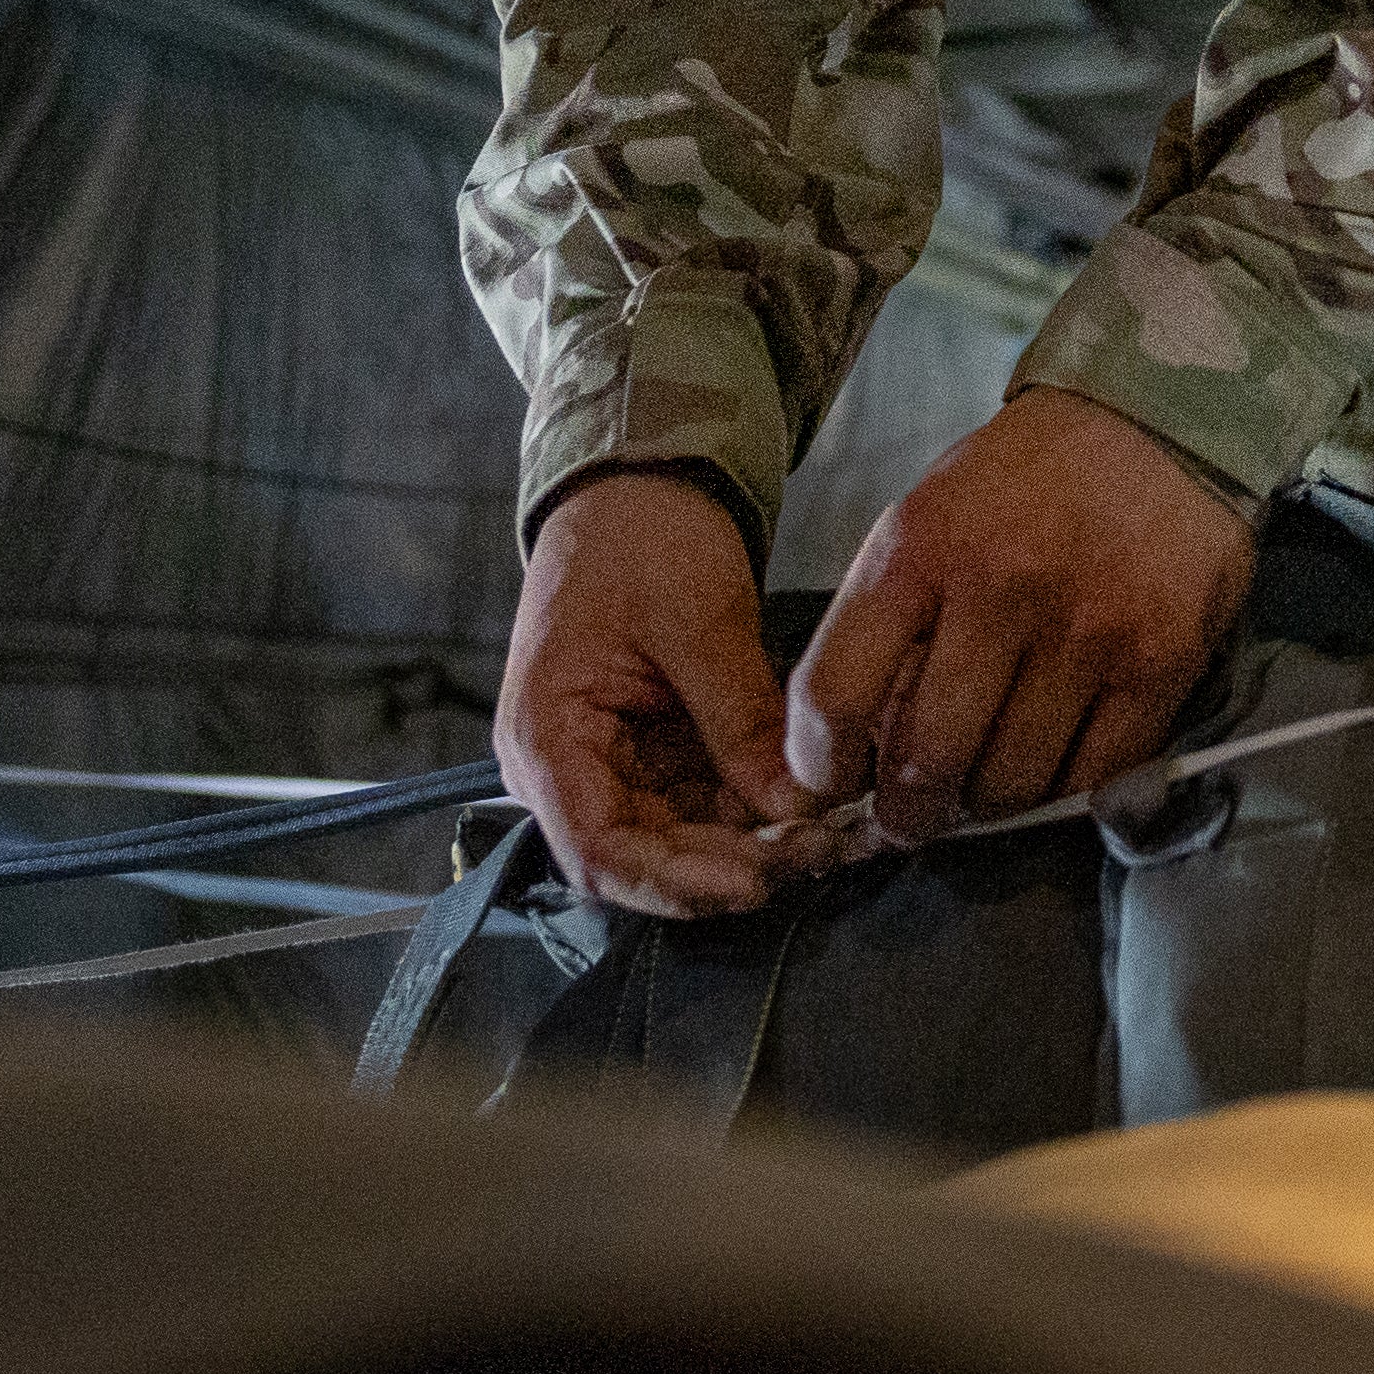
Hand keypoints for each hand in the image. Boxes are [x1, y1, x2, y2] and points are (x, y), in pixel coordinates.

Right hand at [495, 465, 819, 917]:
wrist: (637, 491)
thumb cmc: (638, 537)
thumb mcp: (696, 619)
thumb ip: (740, 718)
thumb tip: (794, 807)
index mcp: (545, 739)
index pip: (598, 854)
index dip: (675, 881)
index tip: (752, 881)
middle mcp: (570, 771)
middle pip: (645, 858)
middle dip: (730, 866)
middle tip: (816, 855)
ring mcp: (615, 766)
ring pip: (683, 842)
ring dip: (751, 847)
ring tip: (828, 836)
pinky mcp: (657, 756)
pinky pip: (705, 806)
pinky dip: (755, 816)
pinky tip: (811, 813)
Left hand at [785, 385, 1254, 843]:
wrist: (1153, 423)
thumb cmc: (1021, 482)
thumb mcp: (926, 520)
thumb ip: (886, 624)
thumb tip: (856, 752)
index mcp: (919, 547)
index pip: (836, 693)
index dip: (819, 766)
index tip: (830, 788)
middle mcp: (1000, 589)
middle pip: (928, 758)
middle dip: (909, 812)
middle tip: (912, 818)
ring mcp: (1087, 631)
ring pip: (1010, 783)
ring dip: (989, 801)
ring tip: (988, 781)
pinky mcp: (1161, 663)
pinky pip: (1093, 778)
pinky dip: (1065, 792)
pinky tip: (1054, 766)